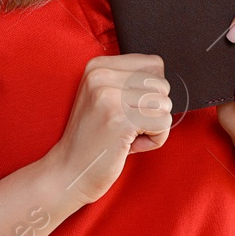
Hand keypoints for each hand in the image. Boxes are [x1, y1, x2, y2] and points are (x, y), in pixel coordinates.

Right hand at [45, 54, 171, 206]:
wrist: (69, 171)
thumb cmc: (94, 138)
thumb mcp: (104, 98)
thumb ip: (129, 83)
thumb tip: (165, 81)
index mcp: (98, 66)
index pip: (153, 64)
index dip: (151, 91)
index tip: (128, 108)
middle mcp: (101, 75)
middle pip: (162, 84)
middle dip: (154, 111)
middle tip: (127, 126)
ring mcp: (109, 96)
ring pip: (164, 104)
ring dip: (154, 126)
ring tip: (127, 135)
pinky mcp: (120, 119)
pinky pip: (163, 123)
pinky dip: (155, 140)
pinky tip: (129, 145)